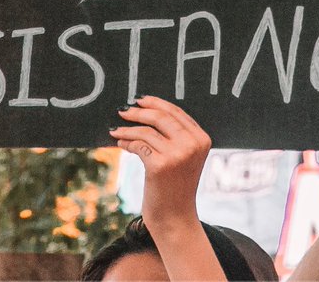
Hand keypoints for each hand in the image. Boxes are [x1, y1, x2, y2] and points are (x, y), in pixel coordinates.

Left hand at [110, 95, 212, 232]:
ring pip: (146, 131)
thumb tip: (148, 110)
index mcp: (202, 139)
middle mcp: (192, 145)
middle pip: (161, 116)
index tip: (140, 100)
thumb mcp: (184, 157)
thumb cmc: (176, 186)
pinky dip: (126, 141)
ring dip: (128, 128)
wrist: (175, 217)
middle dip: (139, 111)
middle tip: (123, 110)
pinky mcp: (160, 165)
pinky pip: (139, 145)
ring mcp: (177, 155)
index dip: (156, 103)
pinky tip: (120, 143)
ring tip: (116, 130)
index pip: (177, 112)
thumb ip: (176, 135)